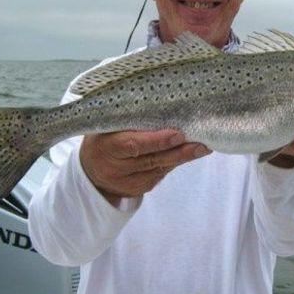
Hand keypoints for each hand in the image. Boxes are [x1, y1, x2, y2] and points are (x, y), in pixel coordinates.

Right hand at [80, 130, 210, 205]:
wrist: (90, 170)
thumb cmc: (103, 138)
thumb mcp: (106, 126)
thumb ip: (127, 118)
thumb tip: (162, 104)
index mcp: (106, 147)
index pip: (133, 145)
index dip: (157, 141)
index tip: (178, 134)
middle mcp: (116, 168)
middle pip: (152, 160)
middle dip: (179, 152)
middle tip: (201, 143)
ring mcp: (127, 182)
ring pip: (160, 169)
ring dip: (182, 158)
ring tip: (202, 147)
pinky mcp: (137, 189)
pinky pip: (160, 175)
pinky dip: (173, 163)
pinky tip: (187, 154)